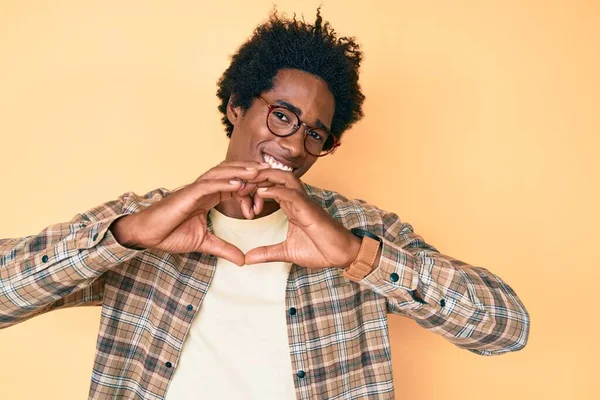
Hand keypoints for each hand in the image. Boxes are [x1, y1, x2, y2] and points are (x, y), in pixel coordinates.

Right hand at [109, 161, 269, 264]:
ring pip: (222, 174)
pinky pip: (208, 184)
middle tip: (270, 174)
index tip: (266, 195)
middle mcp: (204, 189)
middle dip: (250, 173)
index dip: (251, 189)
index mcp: (209, 197)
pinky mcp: (187, 193)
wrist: (147, 235)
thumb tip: (243, 260)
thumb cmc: (170, 234)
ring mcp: (195, 189)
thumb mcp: (205, 243)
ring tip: (259, 172)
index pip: (235, 187)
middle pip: (231, 174)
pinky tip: (238, 183)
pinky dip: (224, 182)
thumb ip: (224, 249)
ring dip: (240, 171)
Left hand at [244, 169, 361, 268]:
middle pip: (275, 176)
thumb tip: (247, 259)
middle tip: (236, 183)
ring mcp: (304, 202)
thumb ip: (266, 253)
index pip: (270, 187)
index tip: (237, 196)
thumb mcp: (286, 252)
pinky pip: (291, 193)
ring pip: (283, 178)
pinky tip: (261, 191)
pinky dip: (275, 190)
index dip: (252, 187)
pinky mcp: (309, 209)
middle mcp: (297, 199)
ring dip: (265, 177)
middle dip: (256, 176)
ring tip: (247, 180)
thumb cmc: (320, 250)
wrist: (342, 255)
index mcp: (291, 206)